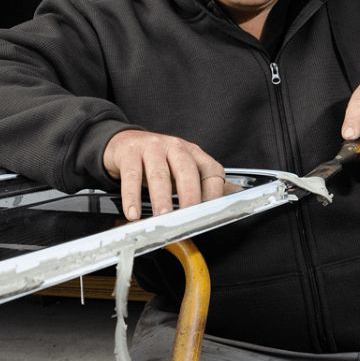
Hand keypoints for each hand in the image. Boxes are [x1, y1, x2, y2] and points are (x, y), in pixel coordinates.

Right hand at [103, 130, 225, 220]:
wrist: (123, 143)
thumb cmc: (156, 160)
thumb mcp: (182, 170)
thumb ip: (206, 183)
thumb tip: (236, 196)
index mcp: (193, 153)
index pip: (211, 170)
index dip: (214, 192)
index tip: (211, 213)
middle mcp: (174, 147)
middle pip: (186, 171)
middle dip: (189, 196)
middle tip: (187, 218)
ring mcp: (151, 148)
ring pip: (159, 175)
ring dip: (161, 199)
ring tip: (162, 217)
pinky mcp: (129, 153)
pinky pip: (131, 176)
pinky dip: (132, 197)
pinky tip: (132, 212)